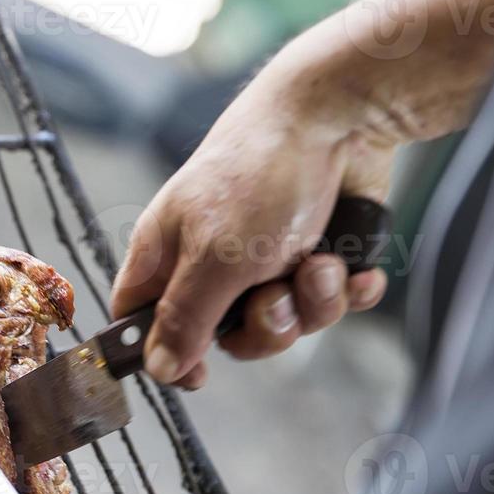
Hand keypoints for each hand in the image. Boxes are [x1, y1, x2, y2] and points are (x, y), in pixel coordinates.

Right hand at [110, 44, 396, 387]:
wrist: (340, 116)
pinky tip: (353, 268)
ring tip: (320, 262)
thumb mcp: (214, 258)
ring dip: (311, 303)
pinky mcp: (315, 249)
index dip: (162, 352)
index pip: (140, 318)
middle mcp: (212, 258)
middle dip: (265, 326)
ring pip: (285, 320)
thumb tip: (156, 368)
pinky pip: (329, 300)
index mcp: (167, 252)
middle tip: (276, 293)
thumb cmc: (259, 174)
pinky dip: (346, 290)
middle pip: (224, 335)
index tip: (196, 376)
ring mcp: (266, 255)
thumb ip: (183, 319)